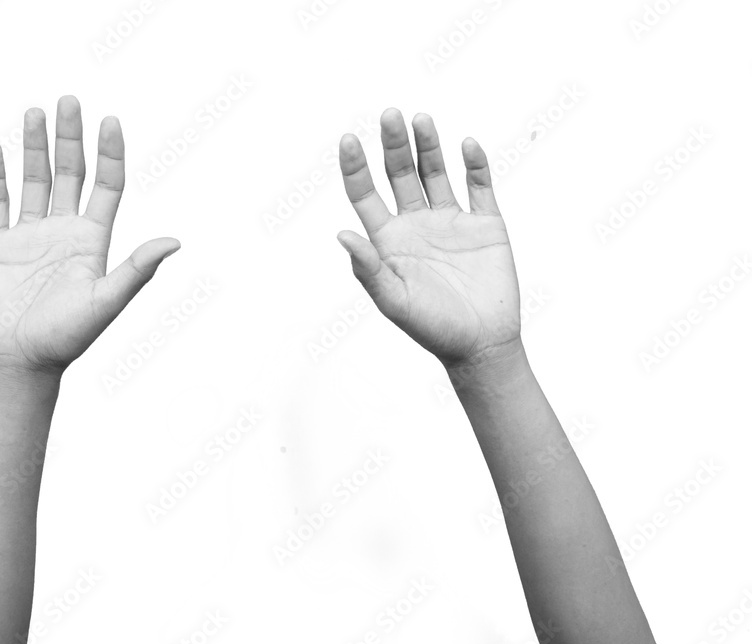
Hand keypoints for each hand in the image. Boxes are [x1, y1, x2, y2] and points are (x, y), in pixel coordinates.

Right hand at [0, 95, 179, 376]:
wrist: (20, 363)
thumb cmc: (67, 338)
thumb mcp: (106, 301)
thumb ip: (137, 269)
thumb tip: (176, 242)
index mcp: (92, 240)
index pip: (106, 186)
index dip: (109, 153)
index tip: (110, 120)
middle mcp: (63, 231)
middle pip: (71, 173)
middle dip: (70, 137)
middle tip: (69, 100)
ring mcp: (28, 235)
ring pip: (34, 180)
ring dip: (34, 146)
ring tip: (34, 112)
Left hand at [337, 109, 520, 366]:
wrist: (481, 345)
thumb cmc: (432, 329)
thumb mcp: (393, 301)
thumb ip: (369, 269)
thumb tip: (341, 235)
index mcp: (388, 240)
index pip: (365, 194)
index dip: (355, 167)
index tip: (349, 139)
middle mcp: (416, 224)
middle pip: (400, 174)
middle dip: (394, 145)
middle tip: (389, 114)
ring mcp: (451, 221)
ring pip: (436, 172)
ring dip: (429, 145)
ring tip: (421, 118)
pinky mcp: (485, 224)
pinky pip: (479, 186)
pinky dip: (475, 164)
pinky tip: (467, 145)